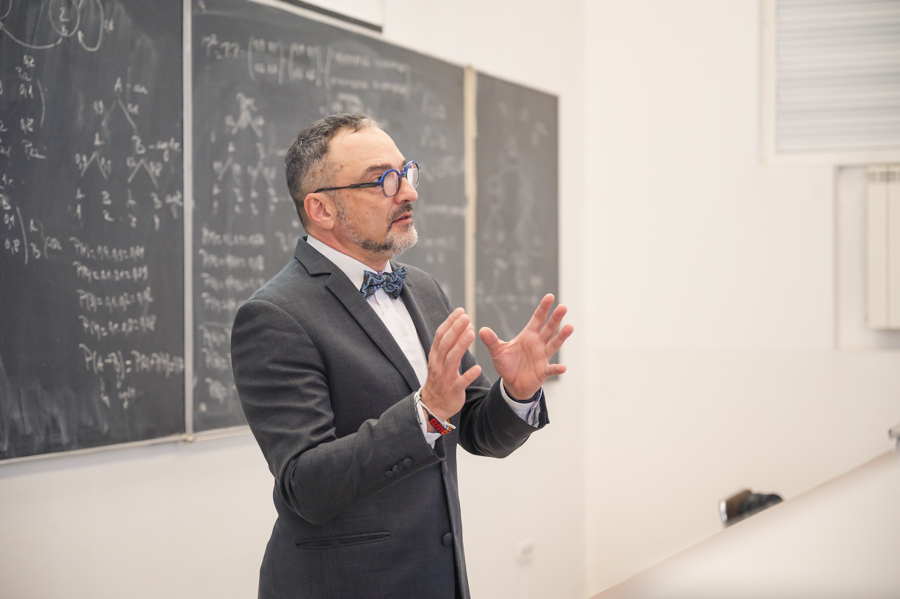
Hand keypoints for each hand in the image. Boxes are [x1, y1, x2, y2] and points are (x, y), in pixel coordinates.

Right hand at [421, 308, 482, 422]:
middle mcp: (438, 365)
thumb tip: (458, 325)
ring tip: (471, 333)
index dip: (450, 322)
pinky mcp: (453, 391)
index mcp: (435, 356)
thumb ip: (448, 345)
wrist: (433, 405)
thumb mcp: (439, 360)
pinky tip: (477, 367)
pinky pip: (460, 382)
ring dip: (461, 346)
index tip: (460, 311)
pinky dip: (468, 375)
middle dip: (455, 329)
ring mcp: (445, 378)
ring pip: (452, 360)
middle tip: (466, 317)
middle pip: (446, 344)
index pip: (441, 335)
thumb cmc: (439, 380)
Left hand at [479, 294, 572, 399]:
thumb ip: (491, 341)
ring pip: (554, 344)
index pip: (537, 319)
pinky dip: (557, 368)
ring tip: (570, 327)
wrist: (512, 383)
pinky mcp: (543, 371)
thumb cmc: (507, 364)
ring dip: (561, 336)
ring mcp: (542, 357)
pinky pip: (551, 369)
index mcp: (528, 335)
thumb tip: (481, 330)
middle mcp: (538, 343)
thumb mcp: (497, 351)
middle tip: (563, 307)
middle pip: (549, 328)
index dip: (543, 308)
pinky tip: (563, 367)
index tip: (550, 297)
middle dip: (555, 318)